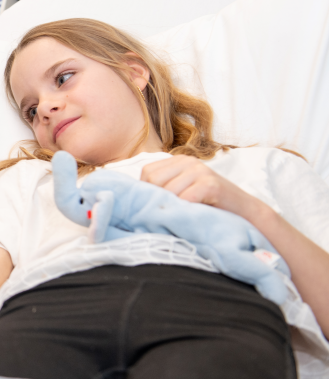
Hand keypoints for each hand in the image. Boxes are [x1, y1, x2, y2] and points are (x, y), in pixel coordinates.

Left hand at [140, 155, 260, 218]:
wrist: (246, 212)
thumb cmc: (210, 206)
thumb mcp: (184, 193)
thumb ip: (164, 190)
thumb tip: (133, 200)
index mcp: (178, 161)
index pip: (147, 172)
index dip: (147, 191)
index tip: (156, 206)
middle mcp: (188, 161)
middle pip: (153, 180)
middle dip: (157, 199)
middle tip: (168, 214)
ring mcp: (200, 170)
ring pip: (168, 191)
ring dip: (172, 208)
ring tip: (180, 217)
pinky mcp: (211, 183)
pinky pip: (185, 198)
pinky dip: (184, 210)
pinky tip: (191, 216)